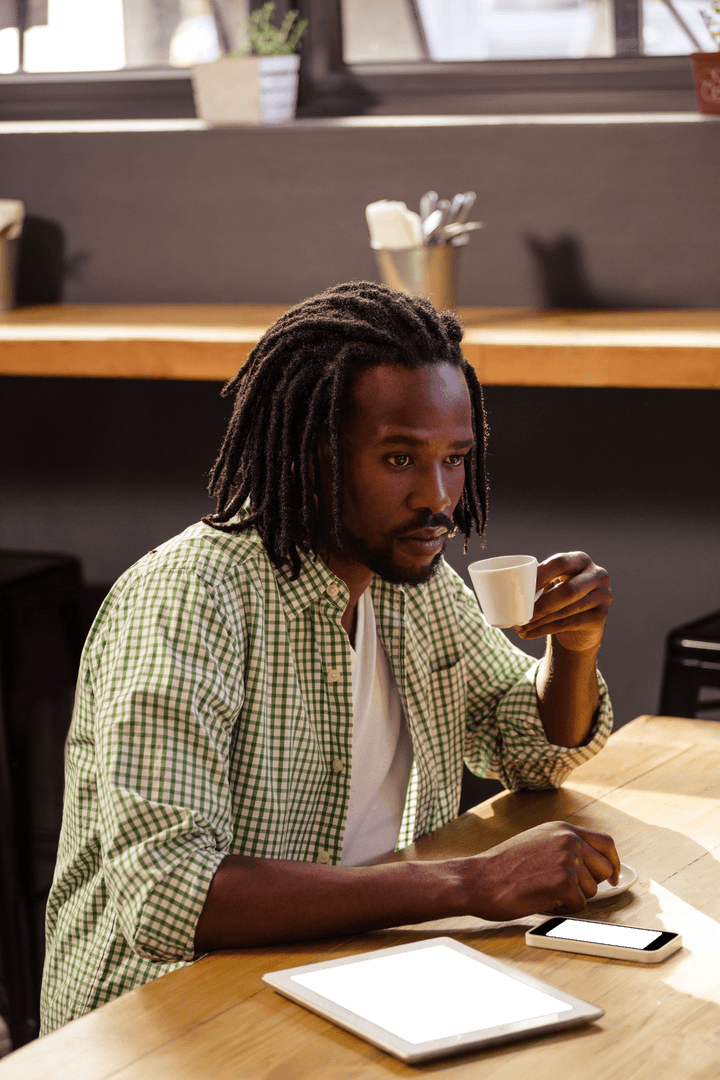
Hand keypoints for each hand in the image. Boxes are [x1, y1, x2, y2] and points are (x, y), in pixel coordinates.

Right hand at [468, 821, 620, 921]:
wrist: (480, 879)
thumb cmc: (502, 866)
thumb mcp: (537, 842)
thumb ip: (564, 846)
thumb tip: (591, 863)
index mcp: (563, 829)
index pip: (606, 843)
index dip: (614, 863)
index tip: (613, 877)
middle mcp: (569, 841)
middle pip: (605, 869)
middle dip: (590, 884)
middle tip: (567, 890)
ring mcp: (568, 861)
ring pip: (592, 891)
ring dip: (572, 897)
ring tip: (544, 889)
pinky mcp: (564, 883)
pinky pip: (579, 905)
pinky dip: (563, 907)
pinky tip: (541, 897)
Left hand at [515, 551, 611, 652]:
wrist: (580, 624)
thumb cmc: (558, 596)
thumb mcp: (550, 584)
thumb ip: (535, 580)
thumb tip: (503, 585)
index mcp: (580, 560)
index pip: (560, 563)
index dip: (539, 575)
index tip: (519, 589)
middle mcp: (597, 574)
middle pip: (568, 590)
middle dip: (540, 605)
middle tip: (518, 615)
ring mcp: (603, 595)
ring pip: (568, 610)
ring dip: (540, 620)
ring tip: (519, 627)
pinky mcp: (601, 616)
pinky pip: (570, 623)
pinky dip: (545, 629)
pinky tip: (529, 634)